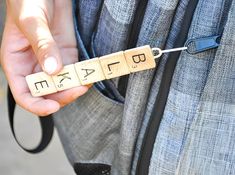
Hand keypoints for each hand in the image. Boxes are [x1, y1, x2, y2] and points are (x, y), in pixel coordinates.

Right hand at [0, 0, 88, 115]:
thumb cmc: (29, 1)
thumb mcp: (32, 22)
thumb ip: (42, 45)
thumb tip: (52, 70)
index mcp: (17, 63)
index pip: (23, 93)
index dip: (36, 105)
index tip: (53, 107)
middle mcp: (34, 67)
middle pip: (46, 93)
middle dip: (62, 96)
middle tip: (77, 90)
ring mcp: (52, 63)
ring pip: (63, 86)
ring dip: (74, 88)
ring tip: (85, 83)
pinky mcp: (67, 56)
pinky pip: (75, 72)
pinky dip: (82, 77)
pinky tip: (89, 76)